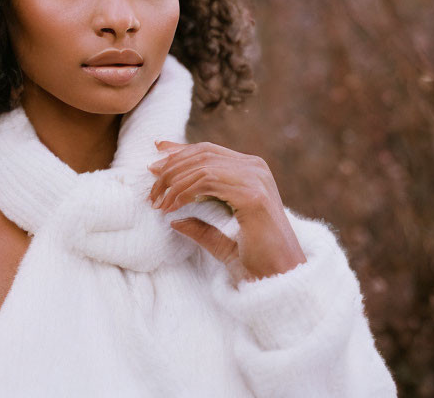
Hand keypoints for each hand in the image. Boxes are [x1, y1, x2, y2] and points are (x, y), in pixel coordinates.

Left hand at [148, 140, 306, 280]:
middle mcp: (256, 168)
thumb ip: (201, 227)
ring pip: (201, 166)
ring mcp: (256, 178)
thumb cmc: (258, 264)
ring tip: (157, 202)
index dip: (179, 150)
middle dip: (170, 167)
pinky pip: (207, 181)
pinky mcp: (252, 194)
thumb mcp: (222, 242)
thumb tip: (173, 220)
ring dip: (173, 183)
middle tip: (151, 188)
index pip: (208, 151)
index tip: (155, 152)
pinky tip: (171, 207)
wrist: (282, 283)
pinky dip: (183, 192)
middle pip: (202, 153)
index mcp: (252, 172)